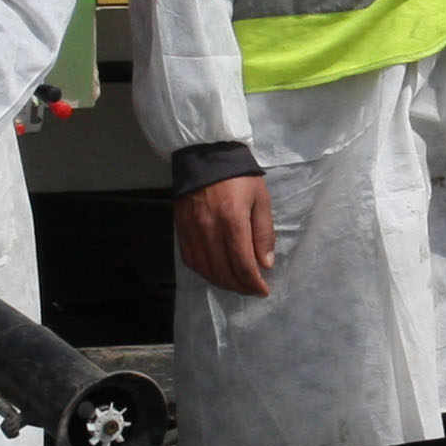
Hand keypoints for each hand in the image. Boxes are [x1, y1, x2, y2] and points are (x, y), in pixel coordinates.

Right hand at [175, 172, 275, 296]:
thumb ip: (263, 233)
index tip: (263, 291)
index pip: (243, 264)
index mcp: (232, 221)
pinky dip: (204, 272)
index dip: (253, 283)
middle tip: (251, 289)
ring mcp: (192, 230)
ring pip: (206, 269)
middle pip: (223, 272)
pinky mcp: (181, 229)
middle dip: (240, 287)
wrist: (206, 154)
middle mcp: (209, 229)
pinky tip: (215, 273)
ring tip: (236, 284)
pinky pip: (190, 260)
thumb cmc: (239, 176)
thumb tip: (265, 264)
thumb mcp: (261, 199)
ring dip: (222, 282)